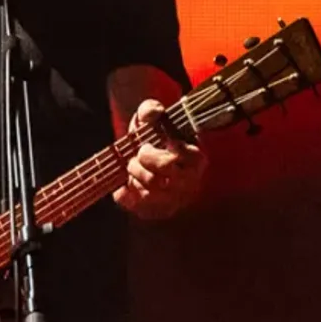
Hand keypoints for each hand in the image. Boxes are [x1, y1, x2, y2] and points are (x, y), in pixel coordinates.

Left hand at [118, 97, 205, 219]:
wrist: (146, 153)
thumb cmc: (154, 135)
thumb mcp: (152, 118)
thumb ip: (151, 110)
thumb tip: (153, 112)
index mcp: (196, 159)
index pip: (177, 161)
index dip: (155, 155)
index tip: (148, 144)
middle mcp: (190, 183)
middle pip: (158, 179)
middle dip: (140, 163)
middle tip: (137, 154)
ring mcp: (175, 200)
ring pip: (148, 192)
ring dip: (134, 175)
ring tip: (133, 166)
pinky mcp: (157, 211)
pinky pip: (136, 205)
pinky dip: (124, 193)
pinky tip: (125, 183)